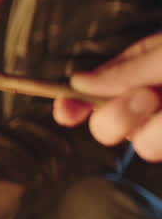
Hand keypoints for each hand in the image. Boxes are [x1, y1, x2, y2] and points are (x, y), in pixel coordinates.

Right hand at [55, 32, 161, 160]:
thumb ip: (126, 69)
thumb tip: (76, 82)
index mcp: (139, 70)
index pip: (93, 90)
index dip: (72, 102)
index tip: (66, 113)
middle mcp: (149, 101)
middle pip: (108, 126)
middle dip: (118, 117)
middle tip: (148, 97)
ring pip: (140, 144)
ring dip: (153, 132)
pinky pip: (155, 148)